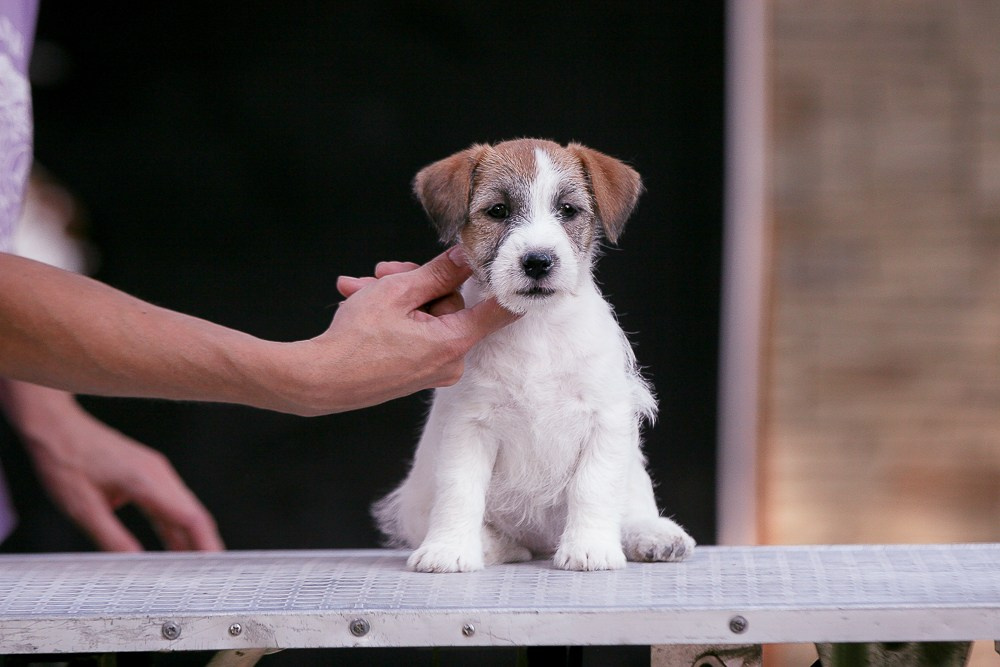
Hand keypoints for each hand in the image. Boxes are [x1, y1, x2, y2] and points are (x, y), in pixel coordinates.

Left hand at [0, 381, 222, 550]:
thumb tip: (135, 565)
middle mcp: (158, 474)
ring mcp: (155, 472)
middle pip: (194, 514)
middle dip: (206, 545)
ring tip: (195, 567)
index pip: (190, 517)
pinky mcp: (147, 473)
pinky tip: (175, 545)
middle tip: (212, 574)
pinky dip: (176, 526)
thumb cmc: (64, 460)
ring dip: (191, 537)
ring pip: (184, 509)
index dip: (206, 544)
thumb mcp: (82, 508)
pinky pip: (170, 503)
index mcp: (146, 480)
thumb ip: (112, 539)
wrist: (55, 426)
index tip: (215, 566)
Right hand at [280, 247, 517, 414]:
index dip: (505, 286)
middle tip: (383, 272)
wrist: (318, 380)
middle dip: (415, 282)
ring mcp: (433, 369)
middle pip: (449, 304)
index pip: (499, 311)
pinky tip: (359, 298)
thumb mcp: (398, 292)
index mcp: (454, 342)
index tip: (515, 269)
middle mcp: (450, 361)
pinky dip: (392, 315)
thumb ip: (439, 272)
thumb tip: (467, 256)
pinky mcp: (417, 372)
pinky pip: (415, 333)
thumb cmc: (355, 339)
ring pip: (426, 315)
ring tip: (360, 287)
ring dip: (395, 295)